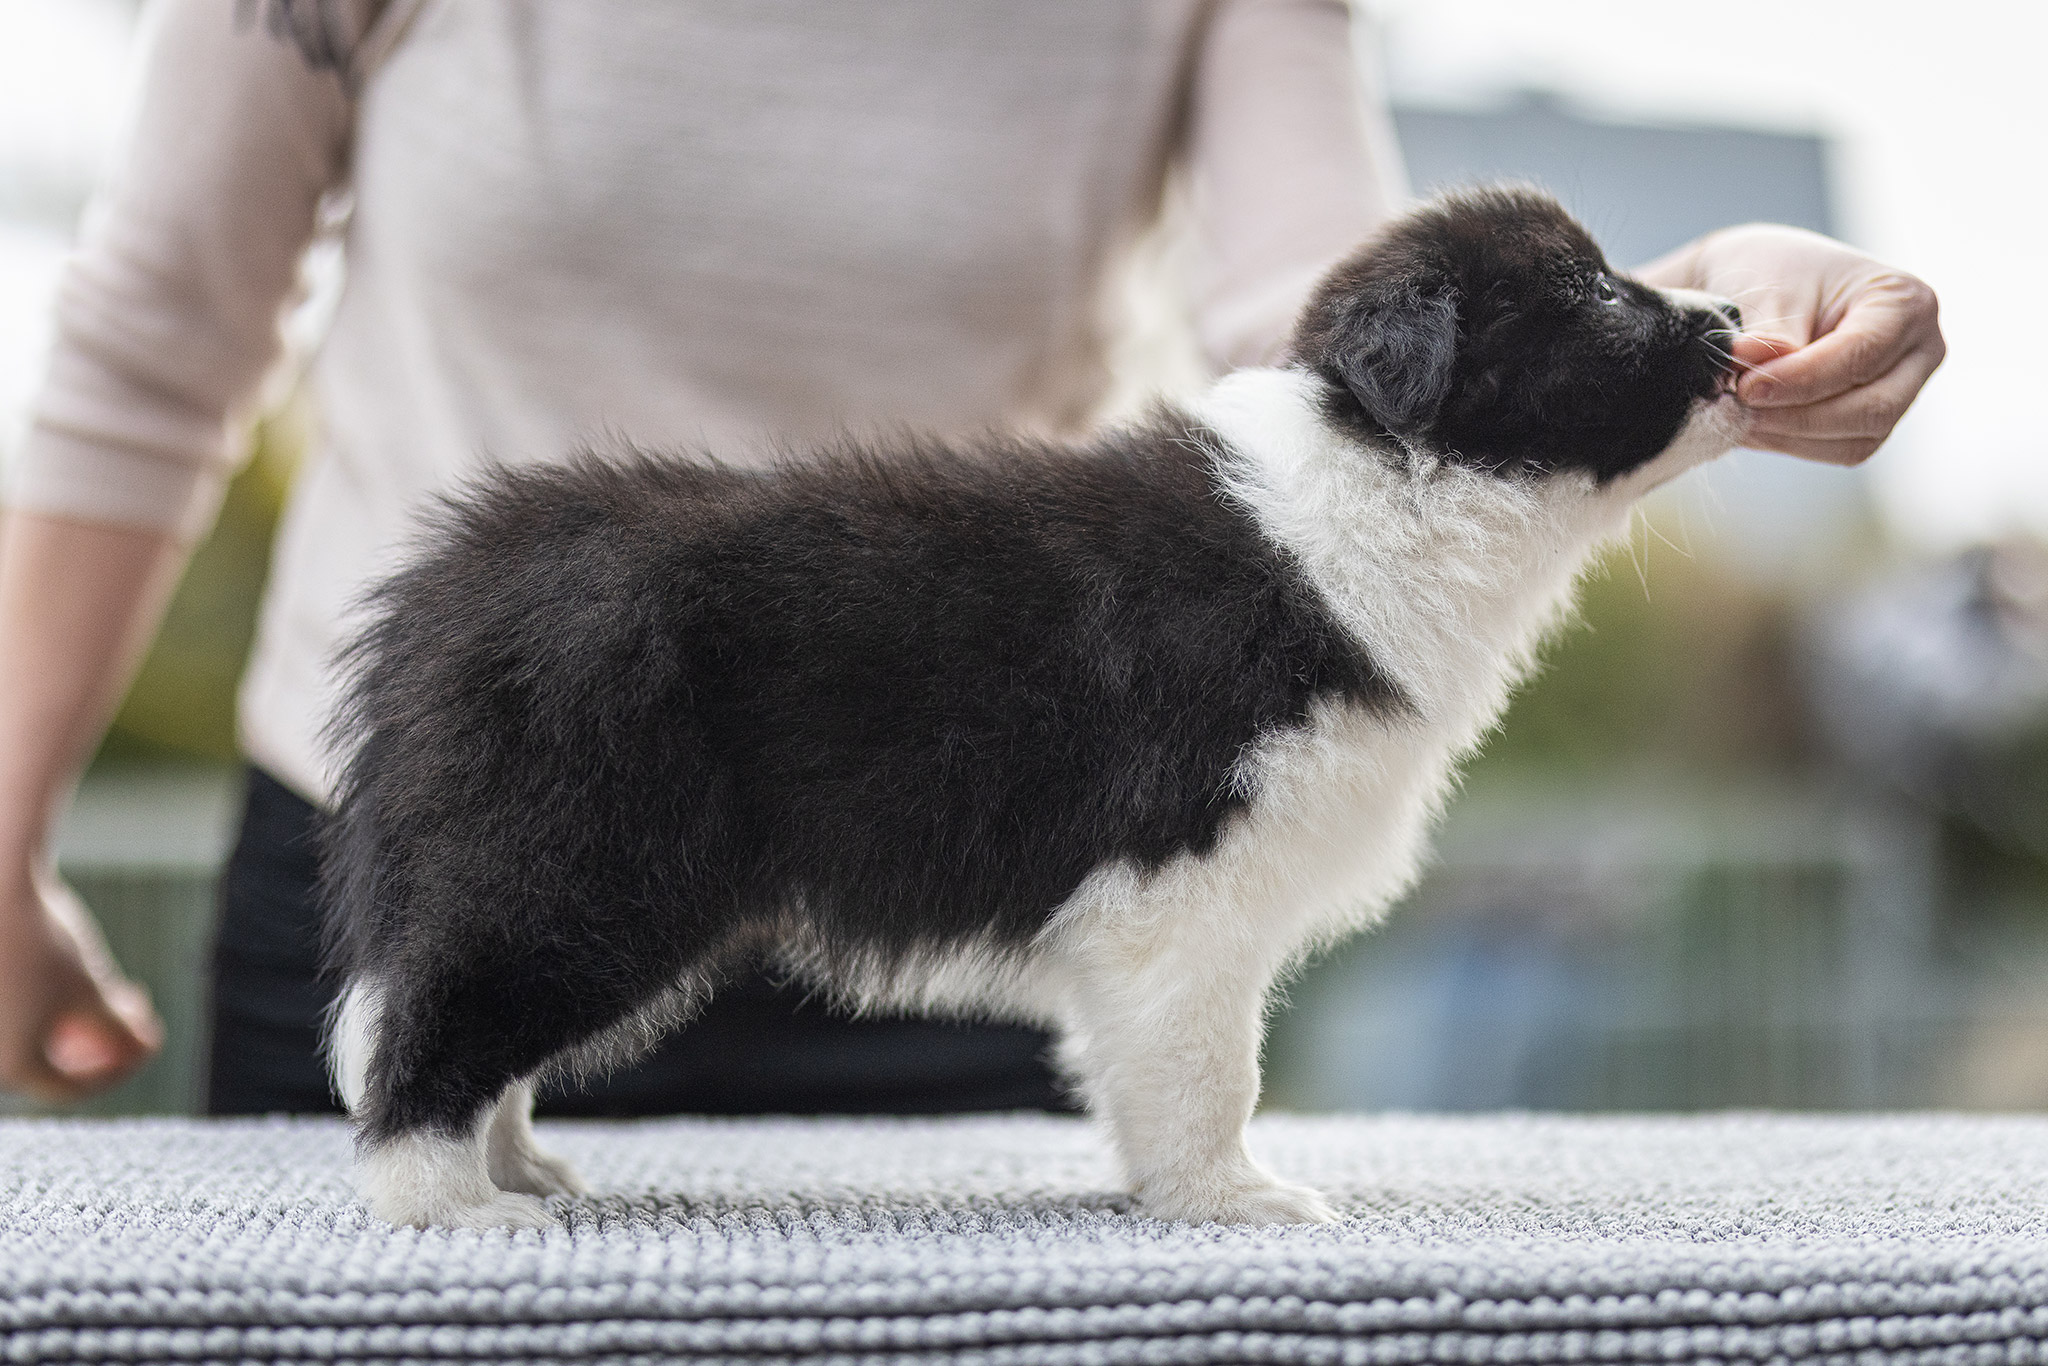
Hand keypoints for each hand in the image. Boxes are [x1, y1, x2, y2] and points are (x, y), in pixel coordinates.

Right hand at [0, 865, 161, 1101]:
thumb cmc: (43, 942)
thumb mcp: (92, 988)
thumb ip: (119, 1029)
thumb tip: (144, 1052)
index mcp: (11, 1070)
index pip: (69, 1089)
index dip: (117, 1071)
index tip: (146, 1044)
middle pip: (52, 1063)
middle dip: (103, 1041)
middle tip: (137, 1011)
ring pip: (36, 1037)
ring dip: (83, 1021)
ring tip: (118, 989)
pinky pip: (16, 1016)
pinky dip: (51, 1005)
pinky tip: (82, 973)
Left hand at [1648, 224, 1944, 465]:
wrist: (1767, 285)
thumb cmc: (1777, 274)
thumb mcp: (1771, 290)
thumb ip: (1771, 337)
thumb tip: (1756, 375)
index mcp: (1906, 302)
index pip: (1862, 354)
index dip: (1801, 379)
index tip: (1744, 385)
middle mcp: (1919, 351)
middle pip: (1871, 408)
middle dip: (1796, 415)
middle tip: (1736, 405)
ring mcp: (1902, 391)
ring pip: (1853, 441)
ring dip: (1787, 434)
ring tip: (1735, 412)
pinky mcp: (1872, 422)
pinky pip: (1836, 450)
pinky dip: (1788, 442)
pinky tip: (1751, 424)